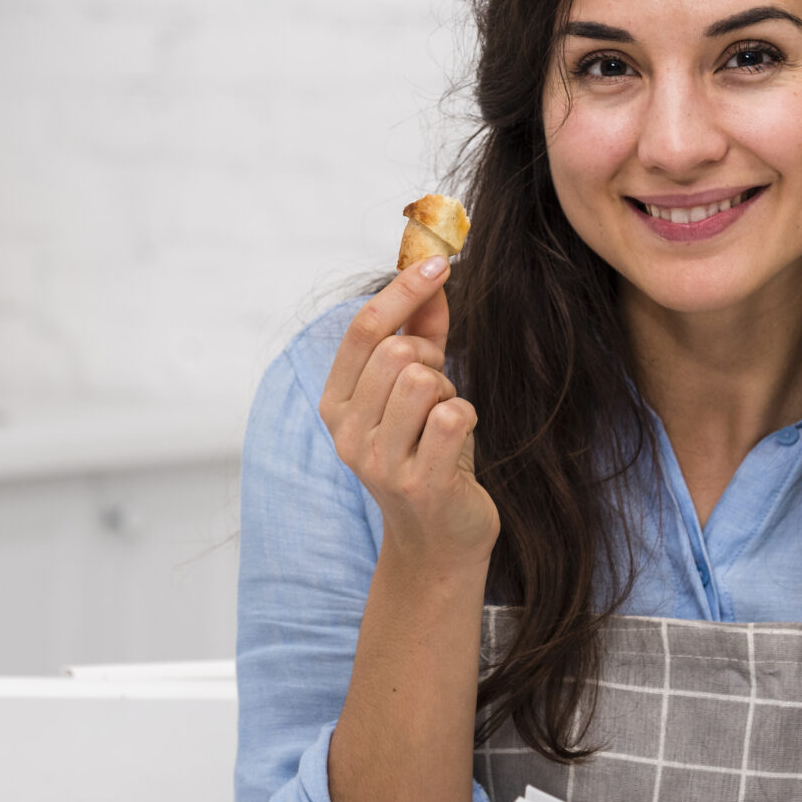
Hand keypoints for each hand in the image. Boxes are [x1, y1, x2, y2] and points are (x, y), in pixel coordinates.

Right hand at [317, 256, 496, 565]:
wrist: (439, 539)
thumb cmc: (428, 455)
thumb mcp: (416, 392)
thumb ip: (420, 334)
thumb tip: (432, 278)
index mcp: (335, 406)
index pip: (363, 332)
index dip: (403, 290)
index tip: (440, 262)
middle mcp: (347, 435)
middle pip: (397, 354)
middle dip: (430, 359)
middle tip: (437, 389)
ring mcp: (380, 463)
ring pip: (424, 382)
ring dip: (448, 393)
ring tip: (443, 423)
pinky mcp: (420, 484)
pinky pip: (454, 416)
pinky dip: (466, 420)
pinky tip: (456, 446)